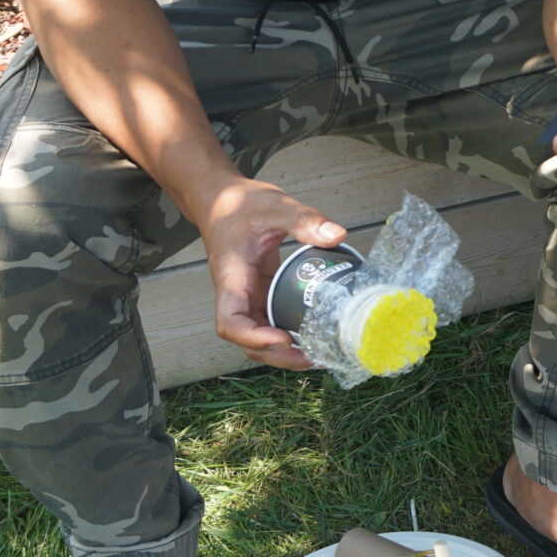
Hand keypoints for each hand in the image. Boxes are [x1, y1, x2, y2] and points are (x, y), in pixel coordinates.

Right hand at [200, 179, 346, 370]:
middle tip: (312, 357)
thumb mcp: (274, 207)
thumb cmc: (238, 205)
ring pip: (259, 335)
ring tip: (317, 353)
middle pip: (247, 341)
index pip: (230, 323)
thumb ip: (303, 220)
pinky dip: (289, 331)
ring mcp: (248, 296)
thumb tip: (336, 235)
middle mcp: (237, 294)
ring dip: (283, 351)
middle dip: (277, 355)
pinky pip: (271, 319)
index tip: (283, 338)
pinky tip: (314, 332)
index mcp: (231, 278)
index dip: (254, 338)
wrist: (221, 200)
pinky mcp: (261, 292)